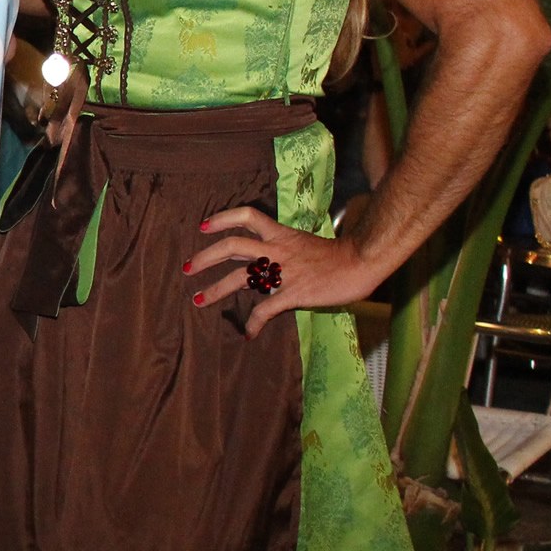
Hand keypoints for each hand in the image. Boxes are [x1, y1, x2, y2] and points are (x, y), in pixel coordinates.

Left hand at [185, 206, 382, 336]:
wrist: (363, 261)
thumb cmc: (340, 256)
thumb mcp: (306, 245)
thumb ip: (286, 251)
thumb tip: (270, 262)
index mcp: (281, 235)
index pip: (248, 217)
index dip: (222, 219)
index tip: (203, 227)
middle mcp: (278, 250)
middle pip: (232, 246)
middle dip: (205, 257)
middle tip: (188, 268)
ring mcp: (284, 271)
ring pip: (240, 277)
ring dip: (215, 289)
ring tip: (198, 300)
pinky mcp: (293, 293)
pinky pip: (265, 310)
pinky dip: (254, 323)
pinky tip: (249, 333)